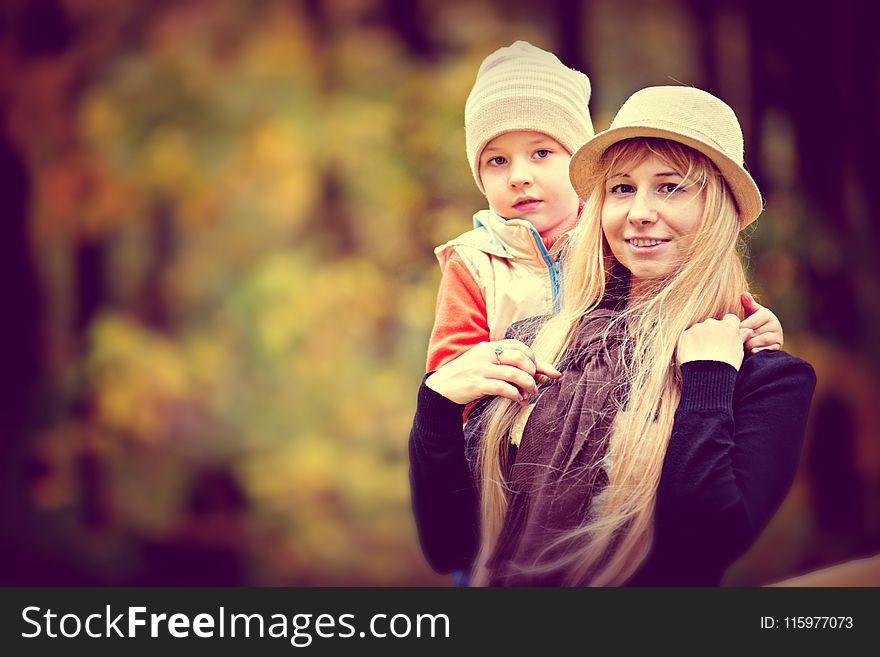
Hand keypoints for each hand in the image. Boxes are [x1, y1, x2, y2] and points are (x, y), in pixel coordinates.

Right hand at [425, 339, 561, 404]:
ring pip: (514, 374)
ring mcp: (479, 369)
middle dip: (534, 371)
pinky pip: (502, 388)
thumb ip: (503, 362)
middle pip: (519, 358)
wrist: (441, 388)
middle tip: (536, 383)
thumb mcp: (483, 363)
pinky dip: (515, 395)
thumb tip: (534, 369)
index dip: (533, 356)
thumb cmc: (467, 376)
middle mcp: (484, 355)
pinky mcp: (475, 385)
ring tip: (531, 393)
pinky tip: (518, 400)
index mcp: (487, 347)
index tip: (543, 370)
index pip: (517, 345)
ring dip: (528, 385)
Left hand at [677, 314, 750, 370]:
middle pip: (713, 324)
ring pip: (700, 329)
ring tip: (703, 353)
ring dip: (701, 337)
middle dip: (713, 333)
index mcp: (729, 326)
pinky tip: (693, 354)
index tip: (726, 338)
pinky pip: (688, 336)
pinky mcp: (685, 335)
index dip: (728, 329)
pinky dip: (690, 343)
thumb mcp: (739, 352)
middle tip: (713, 348)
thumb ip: (741, 338)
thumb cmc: (727, 365)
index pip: (730, 319)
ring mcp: (697, 328)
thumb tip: (748, 331)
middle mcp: (713, 323)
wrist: (708, 375)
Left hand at [740, 292, 782, 353]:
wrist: (760, 338)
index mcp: (767, 314)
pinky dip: (759, 351)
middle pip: (752, 333)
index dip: (740, 328)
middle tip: (736, 340)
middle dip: (743, 337)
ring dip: (748, 345)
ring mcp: (778, 336)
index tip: (734, 331)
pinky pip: (766, 350)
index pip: (749, 323)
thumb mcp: (749, 313)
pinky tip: (752, 352)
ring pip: (757, 342)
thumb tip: (744, 294)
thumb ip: (747, 304)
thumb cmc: (752, 323)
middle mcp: (775, 324)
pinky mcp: (777, 347)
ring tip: (743, 345)